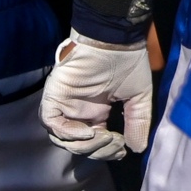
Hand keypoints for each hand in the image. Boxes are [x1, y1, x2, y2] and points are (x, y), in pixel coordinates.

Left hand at [40, 28, 157, 159]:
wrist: (115, 40)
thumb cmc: (128, 63)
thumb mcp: (138, 96)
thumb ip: (138, 122)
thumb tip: (138, 148)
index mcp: (96, 112)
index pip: (95, 142)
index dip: (107, 150)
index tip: (123, 149)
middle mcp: (78, 112)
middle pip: (78, 144)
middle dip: (98, 150)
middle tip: (116, 143)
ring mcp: (64, 105)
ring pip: (63, 138)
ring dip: (85, 145)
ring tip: (105, 136)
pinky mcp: (54, 97)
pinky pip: (52, 123)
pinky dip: (68, 132)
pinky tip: (90, 131)